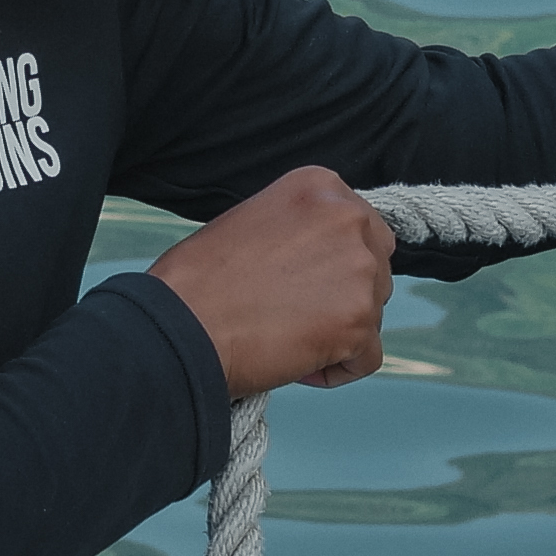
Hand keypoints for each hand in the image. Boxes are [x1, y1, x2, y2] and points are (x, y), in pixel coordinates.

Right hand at [151, 166, 394, 397]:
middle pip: (376, 267)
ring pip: (373, 312)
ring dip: (338, 331)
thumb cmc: (197, 280)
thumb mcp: (252, 221)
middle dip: (345, 295)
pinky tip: (300, 367)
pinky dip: (338, 368)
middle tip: (294, 313)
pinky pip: (367, 357)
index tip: (299, 283)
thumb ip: (299, 230)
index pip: (360, 227)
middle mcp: (349, 219)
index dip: (333, 263)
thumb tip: (324, 262)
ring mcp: (360, 271)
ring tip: (286, 338)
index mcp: (320, 186)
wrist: (180, 326)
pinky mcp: (359, 323)